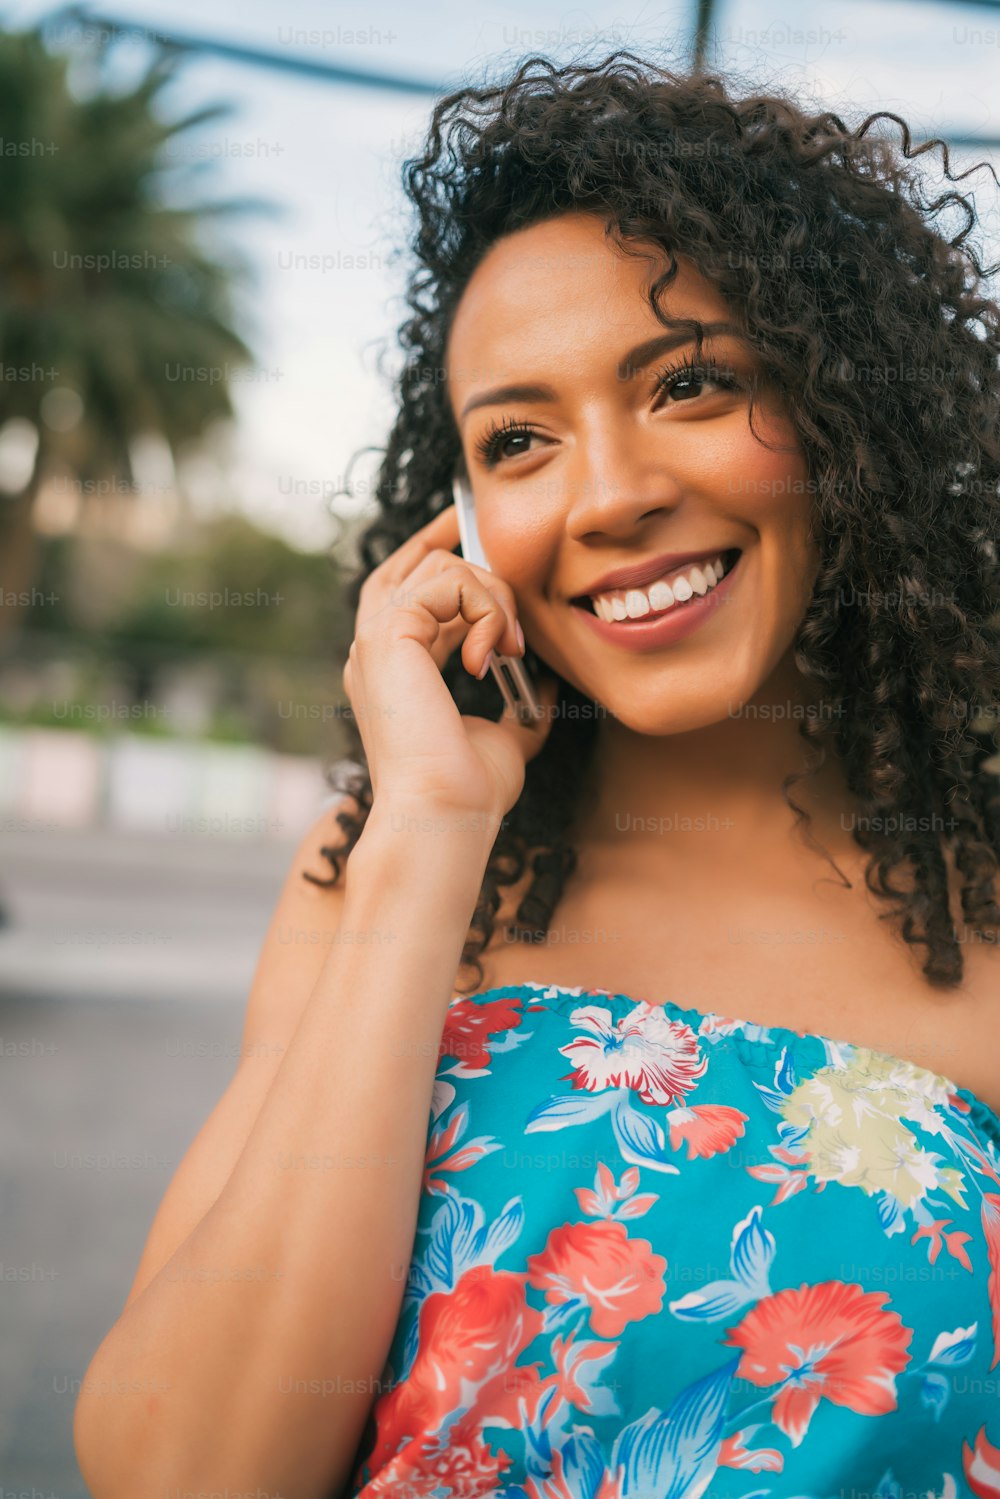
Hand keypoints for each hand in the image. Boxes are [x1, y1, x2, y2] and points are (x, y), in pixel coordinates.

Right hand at [341, 503, 556, 821]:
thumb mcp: (506, 737)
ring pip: (441, 567)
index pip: (408, 586)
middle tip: (508, 579)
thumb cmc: (470, 789)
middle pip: (417, 563)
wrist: (446, 813)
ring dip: (493, 599)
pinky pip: (447, 582)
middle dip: (467, 554)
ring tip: (509, 650)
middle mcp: (375, 648)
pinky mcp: (388, 634)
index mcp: (393, 668)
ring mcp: (375, 639)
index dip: (438, 552)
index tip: (470, 530)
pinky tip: (492, 654)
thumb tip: (547, 684)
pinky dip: (484, 609)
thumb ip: (520, 705)